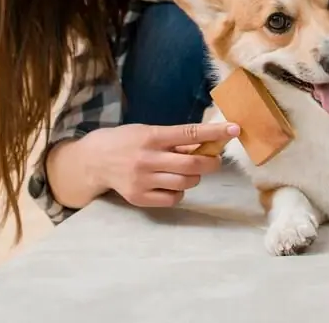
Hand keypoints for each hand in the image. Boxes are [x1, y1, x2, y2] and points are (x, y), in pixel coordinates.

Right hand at [85, 121, 239, 207]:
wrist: (94, 160)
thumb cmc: (127, 141)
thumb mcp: (149, 132)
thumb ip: (175, 140)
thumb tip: (206, 144)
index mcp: (151, 137)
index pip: (190, 133)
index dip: (214, 132)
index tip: (234, 129)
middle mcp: (147, 159)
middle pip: (192, 164)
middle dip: (210, 163)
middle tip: (214, 160)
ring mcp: (142, 180)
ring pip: (185, 183)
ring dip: (195, 178)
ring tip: (189, 172)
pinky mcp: (139, 198)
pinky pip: (172, 199)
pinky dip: (180, 192)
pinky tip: (172, 184)